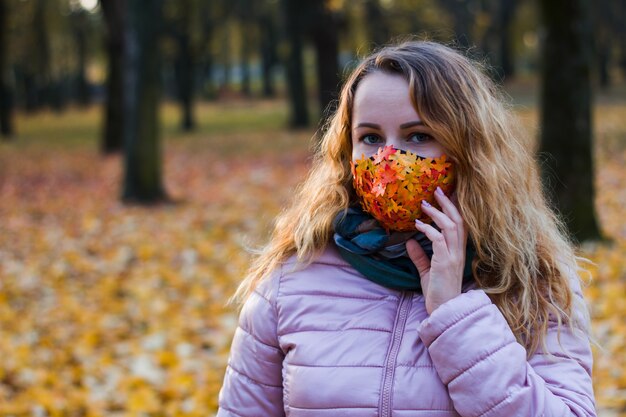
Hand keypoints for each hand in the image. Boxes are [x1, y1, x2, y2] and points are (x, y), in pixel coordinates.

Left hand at [406, 187, 467, 314]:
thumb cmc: (437, 292)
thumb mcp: (427, 271)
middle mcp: (458, 251)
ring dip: (437, 212)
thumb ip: (420, 256)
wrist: (443, 310)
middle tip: (437, 189)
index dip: (454, 208)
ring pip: (451, 226)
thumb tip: (409, 241)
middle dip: (448, 203)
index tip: (445, 194)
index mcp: (457, 251)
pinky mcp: (445, 263)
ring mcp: (453, 256)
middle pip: (459, 220)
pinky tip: (417, 225)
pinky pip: (439, 240)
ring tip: (425, 203)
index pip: (461, 224)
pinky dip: (428, 230)